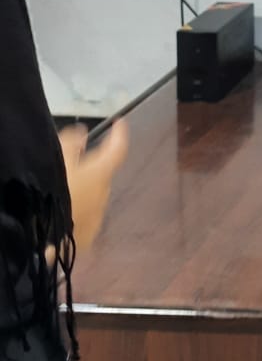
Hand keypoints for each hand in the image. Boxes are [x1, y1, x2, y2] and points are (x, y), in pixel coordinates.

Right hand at [58, 121, 128, 252]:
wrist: (43, 238)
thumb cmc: (53, 193)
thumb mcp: (58, 162)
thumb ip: (71, 143)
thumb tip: (82, 132)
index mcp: (101, 173)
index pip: (118, 149)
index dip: (120, 134)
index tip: (120, 122)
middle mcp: (106, 194)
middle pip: (102, 174)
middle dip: (92, 166)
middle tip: (74, 160)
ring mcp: (99, 216)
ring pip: (94, 195)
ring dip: (84, 189)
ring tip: (63, 189)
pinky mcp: (89, 234)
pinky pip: (86, 215)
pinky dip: (78, 209)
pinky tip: (64, 210)